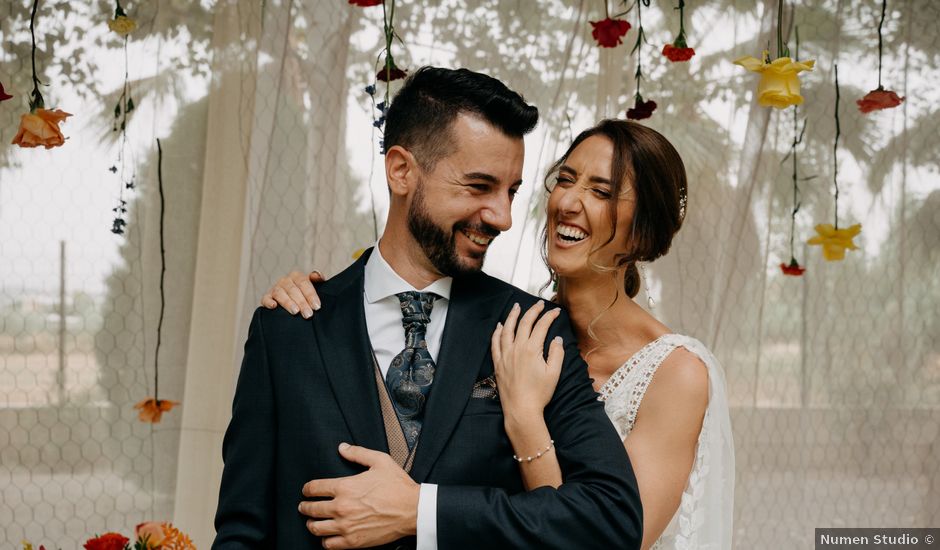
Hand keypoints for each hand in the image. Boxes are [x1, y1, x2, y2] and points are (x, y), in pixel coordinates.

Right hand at [261, 270, 323, 317]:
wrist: (293, 301)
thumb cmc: (305, 294)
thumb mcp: (313, 285)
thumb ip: (317, 279)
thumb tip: (320, 276)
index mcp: (297, 276)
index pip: (304, 283)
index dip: (311, 295)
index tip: (317, 307)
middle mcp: (285, 281)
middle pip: (293, 289)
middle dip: (301, 302)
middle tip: (308, 314)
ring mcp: (275, 288)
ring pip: (279, 293)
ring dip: (287, 302)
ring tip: (295, 312)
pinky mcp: (267, 297)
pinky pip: (265, 298)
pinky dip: (268, 302)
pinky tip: (274, 306)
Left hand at [299, 443, 419, 548]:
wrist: (413, 510)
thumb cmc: (398, 486)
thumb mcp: (380, 461)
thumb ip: (358, 453)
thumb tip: (342, 448)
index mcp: (345, 487)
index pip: (314, 488)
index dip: (307, 489)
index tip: (306, 491)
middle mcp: (341, 507)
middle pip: (311, 509)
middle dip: (304, 507)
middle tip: (304, 507)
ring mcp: (346, 526)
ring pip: (316, 528)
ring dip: (311, 524)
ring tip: (312, 522)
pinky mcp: (353, 541)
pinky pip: (329, 544)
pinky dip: (325, 540)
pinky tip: (328, 536)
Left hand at [491, 301, 563, 423]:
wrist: (521, 409)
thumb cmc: (539, 394)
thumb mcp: (554, 373)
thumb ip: (556, 354)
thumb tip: (557, 339)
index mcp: (532, 350)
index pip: (541, 326)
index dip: (549, 316)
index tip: (555, 311)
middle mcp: (517, 349)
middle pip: (524, 323)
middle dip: (533, 311)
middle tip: (539, 305)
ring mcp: (505, 355)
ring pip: (508, 329)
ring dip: (512, 316)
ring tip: (516, 307)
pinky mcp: (498, 363)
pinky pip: (495, 343)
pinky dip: (497, 332)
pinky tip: (500, 326)